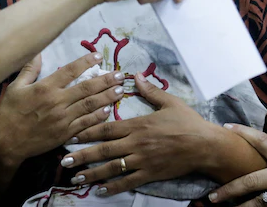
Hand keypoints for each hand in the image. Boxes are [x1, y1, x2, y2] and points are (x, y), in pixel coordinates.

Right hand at [0, 52, 125, 168]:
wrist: (7, 143)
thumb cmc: (10, 113)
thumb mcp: (16, 87)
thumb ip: (29, 69)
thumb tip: (37, 50)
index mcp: (45, 88)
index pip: (70, 71)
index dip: (86, 62)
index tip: (99, 56)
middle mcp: (57, 102)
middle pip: (86, 88)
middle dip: (105, 80)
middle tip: (120, 74)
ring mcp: (63, 119)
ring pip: (89, 106)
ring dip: (107, 97)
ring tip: (120, 90)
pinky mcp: (65, 134)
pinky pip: (86, 124)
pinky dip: (98, 116)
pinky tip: (108, 110)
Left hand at [60, 72, 218, 195]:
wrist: (204, 145)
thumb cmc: (187, 121)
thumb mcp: (169, 101)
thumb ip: (150, 90)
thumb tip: (136, 75)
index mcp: (138, 124)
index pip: (107, 128)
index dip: (87, 131)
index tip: (71, 134)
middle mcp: (136, 143)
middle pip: (103, 150)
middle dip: (82, 155)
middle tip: (63, 161)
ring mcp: (142, 160)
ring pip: (112, 168)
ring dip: (92, 174)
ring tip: (75, 179)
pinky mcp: (150, 174)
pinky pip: (128, 182)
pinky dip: (113, 187)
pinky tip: (100, 190)